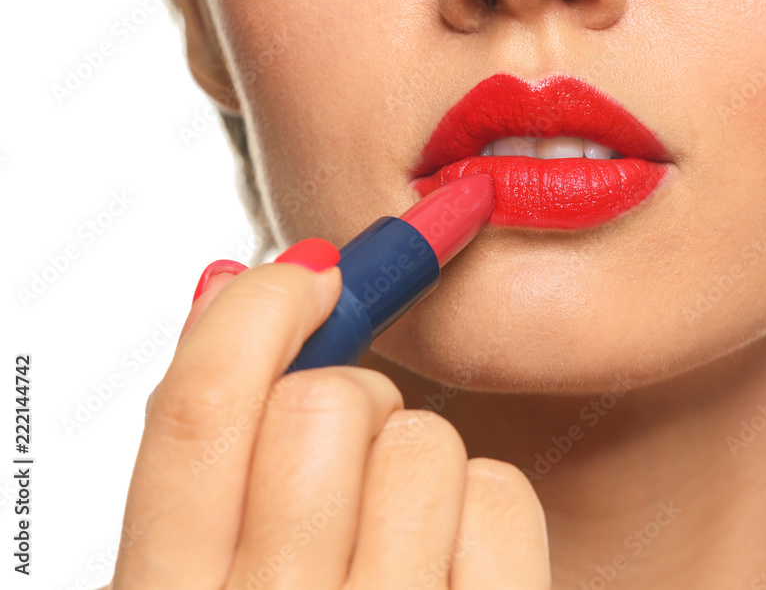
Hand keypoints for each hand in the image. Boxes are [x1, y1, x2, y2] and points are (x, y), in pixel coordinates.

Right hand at [104, 240, 549, 588]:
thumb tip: (227, 281)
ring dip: (415, 460)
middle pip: (328, 406)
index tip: (308, 274)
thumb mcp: (208, 580)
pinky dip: (482, 507)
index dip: (255, 314)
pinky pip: (499, 494)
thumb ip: (209, 453)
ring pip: (425, 440)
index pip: (197, 412)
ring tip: (398, 531)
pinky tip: (455, 564)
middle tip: (349, 452)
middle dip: (349, 397)